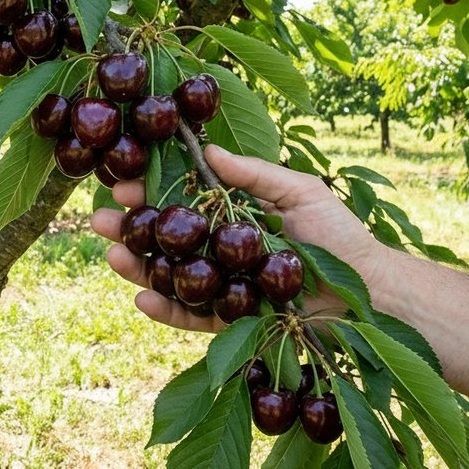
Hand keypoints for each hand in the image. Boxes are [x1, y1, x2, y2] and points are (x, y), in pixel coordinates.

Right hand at [90, 145, 385, 331]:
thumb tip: (206, 148)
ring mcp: (222, 285)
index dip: (150, 192)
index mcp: (231, 215)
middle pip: (166, 239)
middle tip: (99, 220)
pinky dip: (165, 309)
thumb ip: (253, 173)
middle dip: (130, 229)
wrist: (369, 293)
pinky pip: (192, 316)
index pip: (181, 201)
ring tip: (111, 256)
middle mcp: (220, 249)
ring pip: (170, 276)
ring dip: (137, 266)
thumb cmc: (339, 235)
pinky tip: (141, 296)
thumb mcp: (299, 190)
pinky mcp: (231, 320)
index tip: (121, 183)